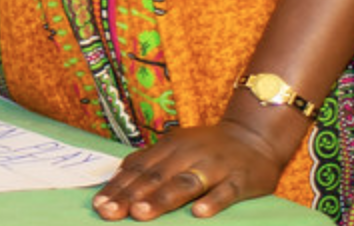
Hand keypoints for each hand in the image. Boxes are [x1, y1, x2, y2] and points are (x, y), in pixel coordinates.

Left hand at [91, 120, 289, 220]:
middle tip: (109, 213)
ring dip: (161, 199)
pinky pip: (226, 192)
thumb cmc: (208, 149)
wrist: (255, 138)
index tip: (98, 205)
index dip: (117, 187)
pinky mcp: (240, 179)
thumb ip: (150, 162)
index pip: (137, 169)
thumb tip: (117, 177)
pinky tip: (199, 214)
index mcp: (169, 147)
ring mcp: (214, 166)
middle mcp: (188, 154)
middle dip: (130, 196)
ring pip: (184, 183)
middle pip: (154, 177)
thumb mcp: (175, 148)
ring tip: (140, 213)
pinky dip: (212, 202)